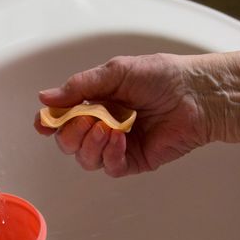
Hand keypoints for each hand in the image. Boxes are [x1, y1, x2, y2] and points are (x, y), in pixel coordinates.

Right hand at [35, 53, 214, 176]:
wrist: (196, 94)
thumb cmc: (162, 77)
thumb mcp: (115, 72)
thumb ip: (79, 86)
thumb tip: (46, 98)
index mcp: (97, 101)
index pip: (64, 118)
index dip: (50, 122)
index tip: (44, 122)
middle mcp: (104, 124)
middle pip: (69, 142)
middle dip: (70, 134)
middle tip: (84, 120)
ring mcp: (119, 145)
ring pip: (86, 158)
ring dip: (89, 144)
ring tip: (106, 127)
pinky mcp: (135, 160)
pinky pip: (110, 167)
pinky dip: (109, 154)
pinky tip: (119, 138)